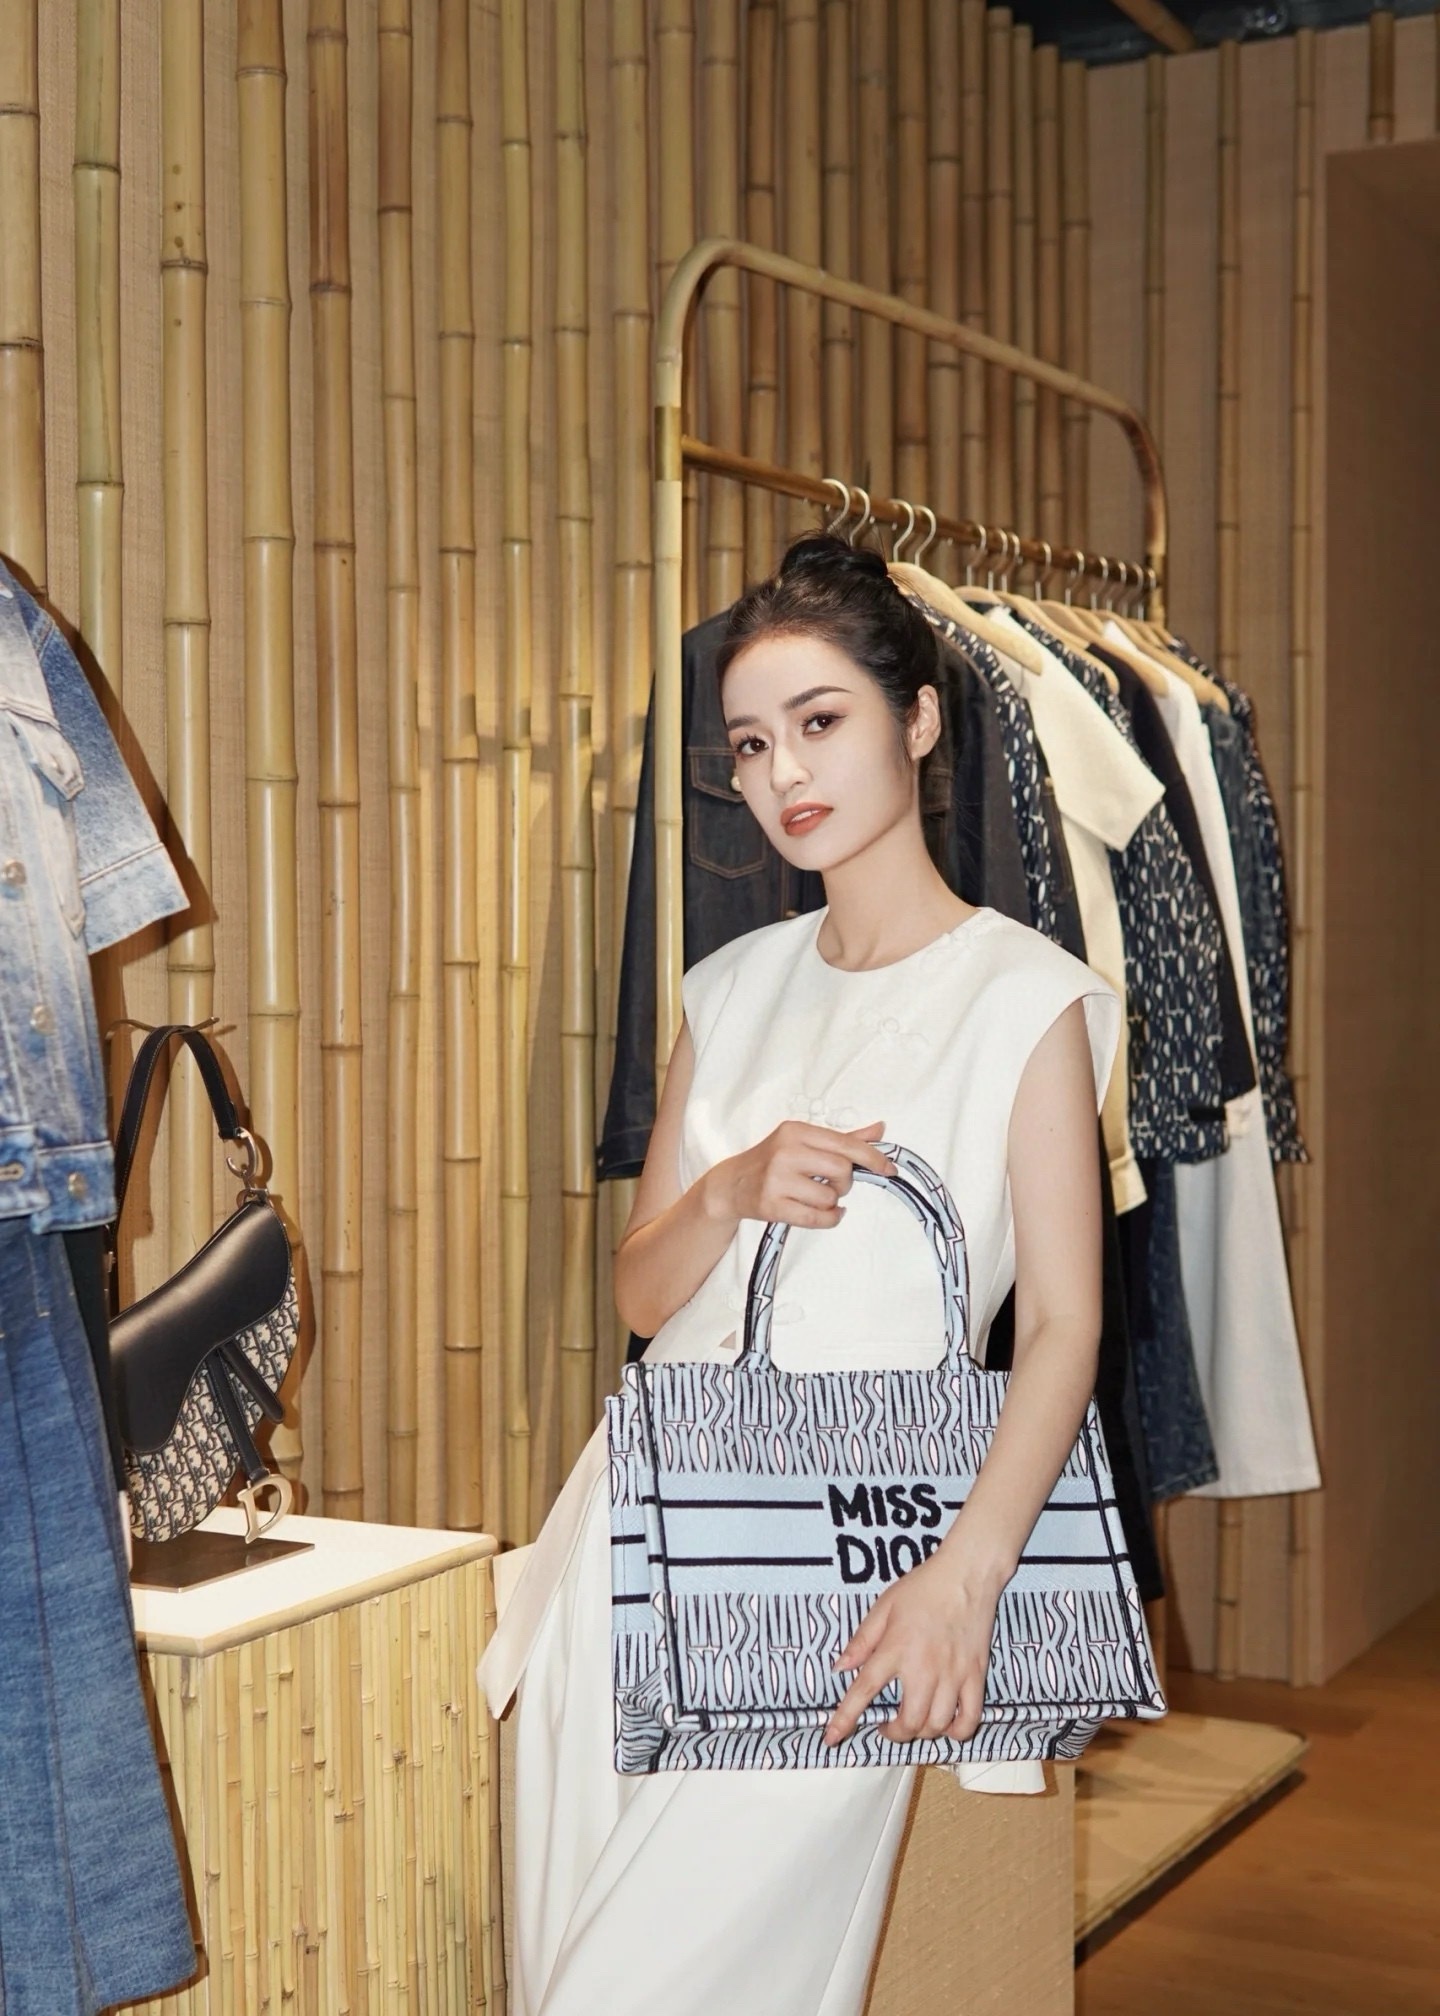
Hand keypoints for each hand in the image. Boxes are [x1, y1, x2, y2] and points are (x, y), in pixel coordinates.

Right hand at [710, 1120, 896, 1230]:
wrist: (732, 1183)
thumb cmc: (773, 1160)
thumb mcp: (804, 1141)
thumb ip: (844, 1138)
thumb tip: (880, 1129)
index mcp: (796, 1131)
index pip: (845, 1144)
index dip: (872, 1157)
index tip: (888, 1168)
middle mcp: (786, 1151)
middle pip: (842, 1170)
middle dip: (845, 1182)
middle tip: (833, 1183)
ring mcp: (777, 1179)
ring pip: (830, 1197)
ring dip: (832, 1202)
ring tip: (816, 1196)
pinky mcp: (772, 1205)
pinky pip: (817, 1218)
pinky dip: (829, 1218)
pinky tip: (825, 1213)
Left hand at [824, 1553, 997, 1746]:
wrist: (966, 1574)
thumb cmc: (923, 1586)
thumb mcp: (884, 1607)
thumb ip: (861, 1641)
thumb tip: (840, 1667)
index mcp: (895, 1649)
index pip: (864, 1691)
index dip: (845, 1719)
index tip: (832, 1738)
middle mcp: (924, 1668)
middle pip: (908, 1722)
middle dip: (894, 1733)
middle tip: (887, 1725)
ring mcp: (953, 1675)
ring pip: (937, 1726)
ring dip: (922, 1733)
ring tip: (915, 1722)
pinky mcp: (976, 1676)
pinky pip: (969, 1720)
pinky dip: (957, 1733)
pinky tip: (947, 1725)